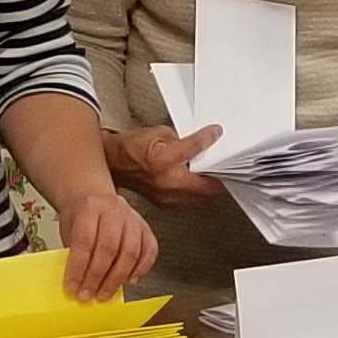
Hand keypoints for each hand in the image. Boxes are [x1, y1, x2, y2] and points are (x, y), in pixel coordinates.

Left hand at [54, 191, 157, 300]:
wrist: (92, 195)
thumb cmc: (79, 216)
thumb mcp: (68, 228)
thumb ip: (73, 252)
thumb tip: (76, 283)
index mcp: (89, 207)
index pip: (84, 241)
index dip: (78, 268)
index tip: (72, 287)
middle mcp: (114, 210)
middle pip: (109, 248)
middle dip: (97, 277)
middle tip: (89, 295)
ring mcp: (133, 218)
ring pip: (130, 252)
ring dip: (117, 278)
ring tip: (105, 293)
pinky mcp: (146, 227)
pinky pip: (149, 251)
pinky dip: (141, 269)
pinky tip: (129, 281)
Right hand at [106, 121, 227, 207]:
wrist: (113, 164)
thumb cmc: (130, 149)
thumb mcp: (158, 133)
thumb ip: (181, 138)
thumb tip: (198, 142)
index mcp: (164, 160)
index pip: (195, 147)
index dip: (209, 138)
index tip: (216, 134)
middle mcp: (167, 182)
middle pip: (208, 184)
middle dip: (218, 174)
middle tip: (224, 164)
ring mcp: (167, 197)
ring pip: (202, 197)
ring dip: (210, 186)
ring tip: (212, 175)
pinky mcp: (166, 204)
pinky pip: (190, 201)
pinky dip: (198, 193)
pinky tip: (198, 184)